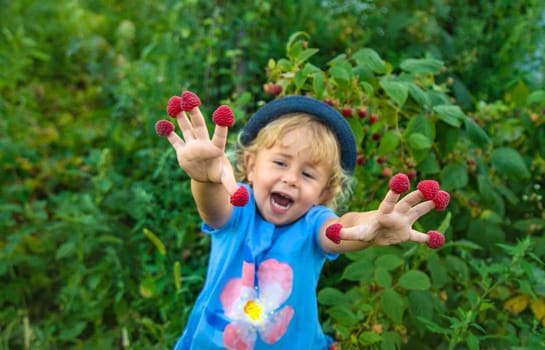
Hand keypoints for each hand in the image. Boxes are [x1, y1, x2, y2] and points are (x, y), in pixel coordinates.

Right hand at [164, 94, 238, 195]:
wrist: (207, 176)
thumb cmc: (219, 174)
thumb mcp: (226, 180)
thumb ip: (231, 186)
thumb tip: (239, 197)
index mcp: (216, 148)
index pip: (219, 135)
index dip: (221, 125)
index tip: (223, 111)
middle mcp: (203, 143)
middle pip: (198, 126)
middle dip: (193, 112)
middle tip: (189, 97)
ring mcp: (192, 145)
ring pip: (185, 128)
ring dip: (180, 116)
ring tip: (174, 102)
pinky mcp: (182, 151)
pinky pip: (174, 140)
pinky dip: (168, 133)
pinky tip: (162, 124)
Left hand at [324, 179, 447, 250]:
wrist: (371, 232)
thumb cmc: (363, 229)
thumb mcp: (355, 232)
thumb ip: (345, 233)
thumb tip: (331, 232)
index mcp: (384, 212)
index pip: (390, 200)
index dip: (395, 192)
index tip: (401, 180)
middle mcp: (397, 214)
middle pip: (409, 202)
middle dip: (420, 195)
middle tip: (431, 185)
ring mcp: (404, 222)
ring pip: (419, 211)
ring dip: (430, 205)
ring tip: (444, 196)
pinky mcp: (407, 233)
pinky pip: (419, 236)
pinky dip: (428, 238)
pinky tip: (438, 238)